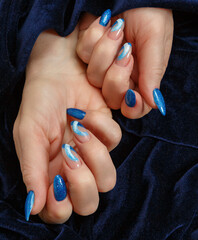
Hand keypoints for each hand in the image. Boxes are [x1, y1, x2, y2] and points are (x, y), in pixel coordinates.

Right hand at [13, 27, 120, 222]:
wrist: (58, 72)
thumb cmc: (39, 102)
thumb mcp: (29, 133)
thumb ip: (32, 169)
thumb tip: (33, 206)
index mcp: (50, 173)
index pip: (59, 210)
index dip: (61, 206)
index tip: (56, 183)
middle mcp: (73, 168)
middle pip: (89, 203)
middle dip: (82, 184)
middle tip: (69, 155)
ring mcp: (93, 153)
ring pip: (108, 179)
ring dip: (94, 155)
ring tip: (77, 130)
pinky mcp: (108, 134)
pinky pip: (115, 142)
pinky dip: (100, 127)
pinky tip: (83, 113)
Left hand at [77, 8, 172, 117]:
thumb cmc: (150, 13)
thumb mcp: (156, 39)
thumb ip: (153, 72)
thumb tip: (155, 103)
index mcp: (142, 79)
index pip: (136, 107)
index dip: (133, 107)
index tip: (131, 95)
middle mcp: (121, 77)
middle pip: (112, 97)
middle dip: (116, 76)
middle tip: (127, 50)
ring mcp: (103, 66)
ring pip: (94, 78)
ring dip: (105, 52)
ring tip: (118, 27)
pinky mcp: (88, 52)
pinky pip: (83, 56)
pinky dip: (93, 38)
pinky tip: (104, 23)